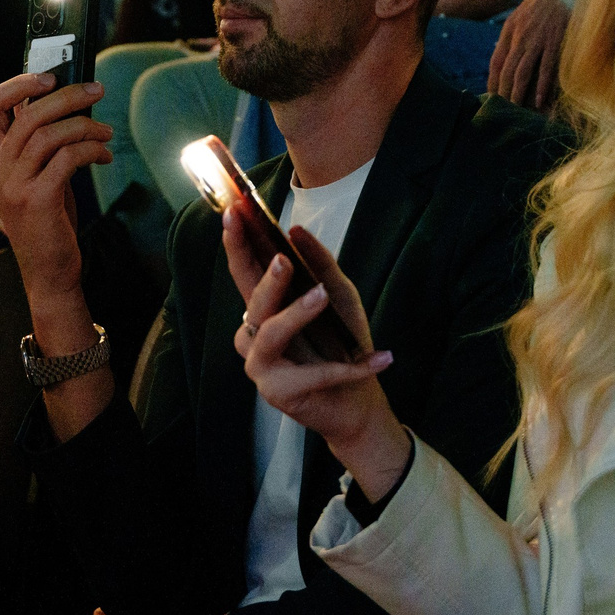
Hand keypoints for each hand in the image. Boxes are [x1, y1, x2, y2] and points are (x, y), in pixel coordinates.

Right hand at [0, 71, 113, 299]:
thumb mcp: (38, 173)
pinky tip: (104, 155)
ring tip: (106, 133)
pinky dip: (90, 150)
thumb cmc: (48, 217)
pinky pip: (66, 158)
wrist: (49, 271)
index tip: (51, 77)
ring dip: (85, 126)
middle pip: (28, 114)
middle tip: (97, 90)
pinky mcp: (36, 200)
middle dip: (67, 96)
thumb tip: (67, 97)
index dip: (18, 83)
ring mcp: (13, 185)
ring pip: (48, 134)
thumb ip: (41, 140)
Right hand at [222, 209, 409, 500]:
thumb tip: (295, 229)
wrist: (359, 400)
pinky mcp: (277, 393)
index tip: (233, 213)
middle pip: (253, 300)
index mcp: (265, 309)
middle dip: (266, 278)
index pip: (245, 271)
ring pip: (272, 332)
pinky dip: (349, 367)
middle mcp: (254, 335)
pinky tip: (380, 358)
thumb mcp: (338, 296)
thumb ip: (320, 264)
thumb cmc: (342, 345)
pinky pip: (312, 374)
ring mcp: (261, 366)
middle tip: (282, 258)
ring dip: (298, 313)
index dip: (236, 243)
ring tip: (322, 295)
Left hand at [488, 0, 570, 109]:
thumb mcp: (522, 15)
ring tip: (517, 108)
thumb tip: (507, 57)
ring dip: (518, 92)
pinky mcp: (555, 41)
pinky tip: (539, 100)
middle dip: (503, 91)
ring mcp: (537, 39)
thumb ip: (514, 35)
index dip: (493, 80)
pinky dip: (542, 86)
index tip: (491, 95)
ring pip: (522, 71)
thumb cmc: (544, 2)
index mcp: (510, 29)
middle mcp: (520, 35)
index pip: (496, 61)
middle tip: (502, 109)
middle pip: (507, 70)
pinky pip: (546, 68)